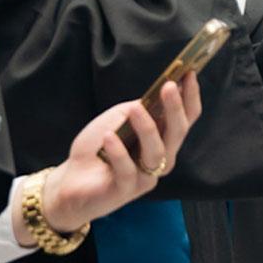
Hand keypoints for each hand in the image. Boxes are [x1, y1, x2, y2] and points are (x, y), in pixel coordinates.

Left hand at [21, 72, 202, 238]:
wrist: (72, 180)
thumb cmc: (97, 147)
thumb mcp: (117, 120)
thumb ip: (137, 109)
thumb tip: (154, 96)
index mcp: (162, 139)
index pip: (185, 118)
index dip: (190, 97)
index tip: (190, 73)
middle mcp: (160, 158)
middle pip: (177, 133)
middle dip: (175, 109)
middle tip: (169, 86)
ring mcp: (146, 177)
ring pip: (157, 152)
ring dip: (147, 128)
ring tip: (135, 109)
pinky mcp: (126, 190)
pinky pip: (128, 170)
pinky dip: (118, 152)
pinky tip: (108, 137)